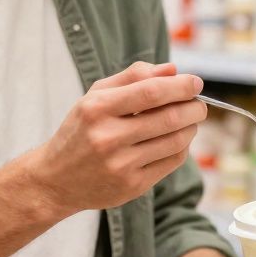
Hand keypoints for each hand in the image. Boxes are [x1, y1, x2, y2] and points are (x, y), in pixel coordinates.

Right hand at [25, 62, 205, 215]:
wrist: (55, 180)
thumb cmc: (80, 131)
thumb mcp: (95, 97)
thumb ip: (132, 78)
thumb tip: (173, 70)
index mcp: (97, 109)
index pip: (151, 92)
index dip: (181, 86)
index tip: (195, 83)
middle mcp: (107, 138)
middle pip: (169, 118)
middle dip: (194, 108)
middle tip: (200, 104)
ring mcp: (120, 165)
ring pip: (175, 142)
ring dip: (191, 128)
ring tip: (190, 121)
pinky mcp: (132, 186)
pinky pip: (170, 163)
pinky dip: (181, 148)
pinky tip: (177, 140)